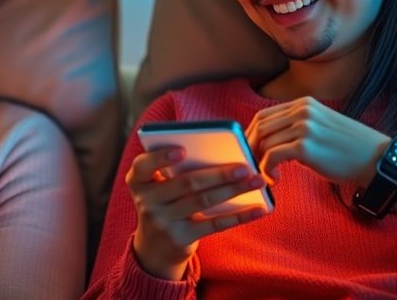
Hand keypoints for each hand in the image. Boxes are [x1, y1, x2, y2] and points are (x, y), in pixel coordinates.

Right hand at [126, 147, 268, 280]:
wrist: (155, 247)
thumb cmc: (164, 202)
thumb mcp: (157, 186)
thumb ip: (175, 170)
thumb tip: (222, 155)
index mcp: (137, 181)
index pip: (143, 166)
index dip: (161, 158)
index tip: (182, 150)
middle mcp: (146, 201)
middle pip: (186, 183)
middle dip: (218, 173)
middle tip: (244, 166)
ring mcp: (163, 222)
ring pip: (203, 201)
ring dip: (233, 190)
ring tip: (257, 181)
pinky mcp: (181, 238)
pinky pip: (214, 224)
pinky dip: (239, 216)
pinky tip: (258, 208)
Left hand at [245, 96, 388, 188]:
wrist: (376, 159)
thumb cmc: (348, 148)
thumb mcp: (320, 126)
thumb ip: (296, 127)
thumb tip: (269, 142)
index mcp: (303, 104)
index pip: (264, 115)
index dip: (251, 134)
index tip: (251, 151)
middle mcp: (302, 110)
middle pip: (260, 127)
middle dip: (251, 148)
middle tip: (253, 166)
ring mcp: (304, 127)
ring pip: (264, 142)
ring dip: (260, 162)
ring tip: (268, 175)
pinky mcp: (305, 146)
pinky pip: (272, 156)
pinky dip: (267, 169)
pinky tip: (275, 179)